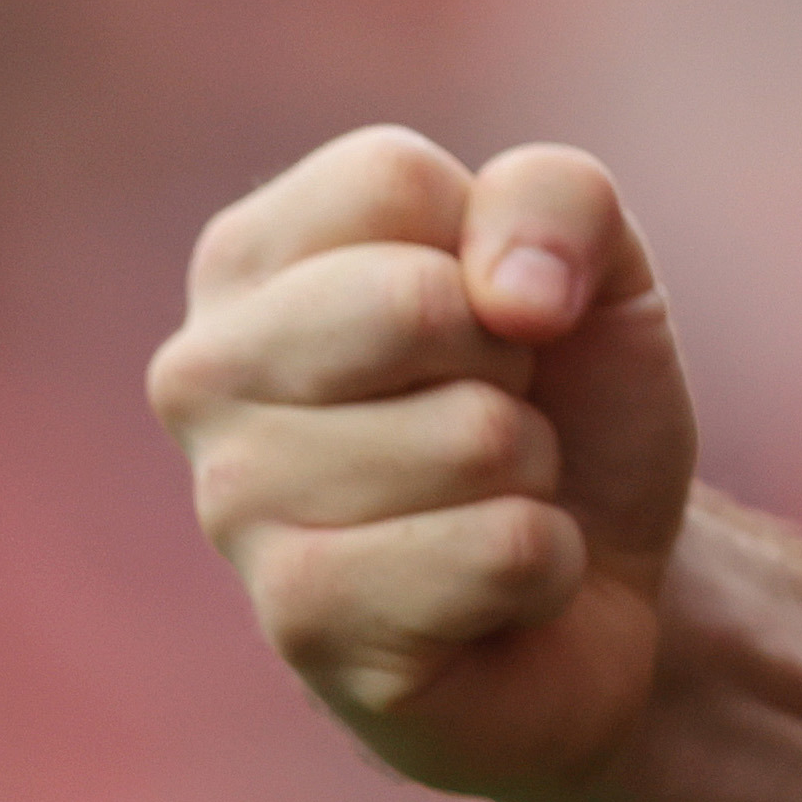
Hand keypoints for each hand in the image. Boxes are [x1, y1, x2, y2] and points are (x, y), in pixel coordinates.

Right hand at [148, 127, 702, 797]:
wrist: (598, 581)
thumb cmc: (564, 399)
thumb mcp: (591, 257)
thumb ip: (556, 196)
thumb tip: (512, 297)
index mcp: (248, 258)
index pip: (389, 179)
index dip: (494, 247)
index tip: (491, 314)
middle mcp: (204, 373)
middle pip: (416, 303)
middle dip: (513, 362)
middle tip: (497, 412)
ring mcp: (234, 505)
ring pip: (476, 436)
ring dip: (532, 471)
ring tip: (487, 500)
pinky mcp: (301, 622)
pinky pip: (502, 549)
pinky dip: (546, 562)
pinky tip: (492, 590)